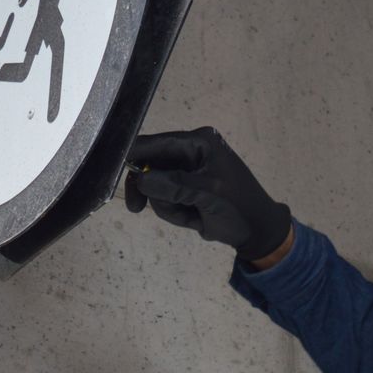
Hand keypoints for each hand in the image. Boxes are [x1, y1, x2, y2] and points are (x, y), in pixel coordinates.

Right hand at [124, 127, 292, 263]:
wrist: (256, 231)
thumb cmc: (238, 207)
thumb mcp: (208, 194)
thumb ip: (174, 186)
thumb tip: (141, 180)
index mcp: (199, 142)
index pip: (156, 143)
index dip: (135, 156)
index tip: (116, 172)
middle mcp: (190, 151)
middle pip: (149, 165)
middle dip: (150, 190)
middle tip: (136, 209)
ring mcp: (186, 171)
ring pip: (154, 187)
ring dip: (166, 206)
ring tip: (190, 216)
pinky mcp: (185, 189)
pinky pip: (164, 199)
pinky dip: (173, 212)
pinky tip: (193, 219)